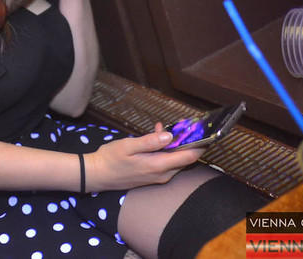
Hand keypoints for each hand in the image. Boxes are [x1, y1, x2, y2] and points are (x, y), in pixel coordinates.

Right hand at [85, 125, 204, 191]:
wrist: (98, 175)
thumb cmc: (111, 159)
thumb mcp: (127, 146)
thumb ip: (149, 142)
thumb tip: (170, 136)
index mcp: (158, 165)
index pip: (189, 157)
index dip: (200, 144)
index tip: (205, 132)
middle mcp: (163, 174)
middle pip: (186, 159)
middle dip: (189, 142)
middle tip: (186, 125)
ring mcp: (159, 177)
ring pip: (176, 160)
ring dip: (176, 145)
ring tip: (166, 128)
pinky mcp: (153, 177)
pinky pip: (167, 162)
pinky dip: (167, 150)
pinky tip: (157, 138)